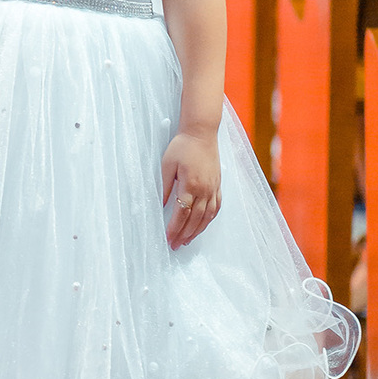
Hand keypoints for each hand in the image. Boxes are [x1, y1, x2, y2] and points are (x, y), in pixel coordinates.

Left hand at [161, 129, 220, 249]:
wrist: (201, 133)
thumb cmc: (182, 146)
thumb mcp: (167, 165)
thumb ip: (164, 187)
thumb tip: (159, 205)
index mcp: (190, 184)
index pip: (182, 213)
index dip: (174, 228)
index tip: (168, 238)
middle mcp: (204, 189)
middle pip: (194, 219)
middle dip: (184, 234)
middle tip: (176, 245)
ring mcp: (213, 188)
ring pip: (207, 217)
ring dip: (197, 231)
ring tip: (187, 241)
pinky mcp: (218, 185)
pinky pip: (216, 208)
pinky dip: (209, 220)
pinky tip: (203, 226)